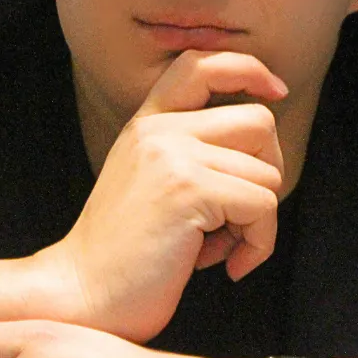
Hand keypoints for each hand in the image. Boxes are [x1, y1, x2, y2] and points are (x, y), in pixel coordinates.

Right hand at [37, 50, 286, 342]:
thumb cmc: (124, 253)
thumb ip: (189, 151)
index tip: (276, 89)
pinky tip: (223, 264)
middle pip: (259, 121)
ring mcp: (174, 155)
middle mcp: (160, 130)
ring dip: (257, 222)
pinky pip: (263, 206)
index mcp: (148, 123)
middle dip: (269, 171)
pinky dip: (258, 244)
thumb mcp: (149, 181)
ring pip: (267, 172)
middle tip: (240, 215)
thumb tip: (262, 149)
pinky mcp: (191, 190)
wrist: (81, 294)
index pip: (201, 63)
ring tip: (216, 245)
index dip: (248, 69)